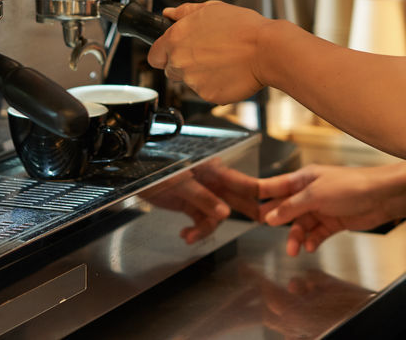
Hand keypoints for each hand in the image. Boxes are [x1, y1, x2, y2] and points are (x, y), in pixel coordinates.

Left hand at [145, 160, 261, 243]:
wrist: (136, 173)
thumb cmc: (159, 168)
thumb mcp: (181, 182)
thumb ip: (203, 197)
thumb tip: (224, 213)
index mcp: (213, 169)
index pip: (241, 182)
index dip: (257, 193)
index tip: (269, 205)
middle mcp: (212, 181)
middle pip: (235, 198)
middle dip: (245, 212)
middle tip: (263, 222)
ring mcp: (202, 193)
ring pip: (216, 216)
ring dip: (205, 229)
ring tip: (189, 237)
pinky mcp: (190, 204)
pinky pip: (201, 220)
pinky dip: (195, 230)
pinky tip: (184, 235)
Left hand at [146, 1, 273, 103]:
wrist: (266, 50)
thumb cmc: (243, 28)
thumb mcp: (211, 9)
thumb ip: (184, 12)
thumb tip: (169, 14)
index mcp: (176, 38)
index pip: (154, 54)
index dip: (163, 53)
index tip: (171, 52)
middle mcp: (180, 61)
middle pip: (170, 69)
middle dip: (183, 63)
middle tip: (206, 53)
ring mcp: (193, 81)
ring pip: (189, 81)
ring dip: (200, 74)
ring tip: (222, 60)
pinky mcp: (208, 95)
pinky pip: (206, 91)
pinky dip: (215, 84)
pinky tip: (228, 71)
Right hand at [259, 163, 405, 255]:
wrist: (382, 197)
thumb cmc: (352, 185)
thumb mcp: (315, 195)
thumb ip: (292, 207)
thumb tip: (271, 217)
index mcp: (304, 179)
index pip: (276, 187)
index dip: (261, 196)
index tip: (246, 204)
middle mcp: (311, 192)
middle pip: (287, 209)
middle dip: (278, 221)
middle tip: (266, 230)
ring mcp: (323, 207)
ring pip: (302, 225)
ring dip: (297, 237)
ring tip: (294, 249)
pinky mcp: (334, 221)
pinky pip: (317, 233)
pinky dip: (313, 240)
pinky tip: (311, 246)